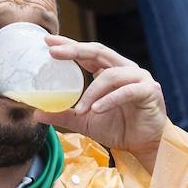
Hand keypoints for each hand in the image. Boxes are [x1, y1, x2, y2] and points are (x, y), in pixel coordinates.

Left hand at [34, 37, 168, 167]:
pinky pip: (126, 91)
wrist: (145, 146)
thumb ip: (64, 115)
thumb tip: (37, 113)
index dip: (69, 45)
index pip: (88, 53)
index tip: (48, 41)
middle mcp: (125, 69)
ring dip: (92, 92)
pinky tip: (96, 109)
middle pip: (99, 52)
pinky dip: (109, 100)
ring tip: (80, 109)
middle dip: (75, 50)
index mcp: (110, 71)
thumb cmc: (119, 129)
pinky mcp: (150, 91)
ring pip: (111, 76)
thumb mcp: (85, 122)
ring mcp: (139, 78)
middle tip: (53, 52)